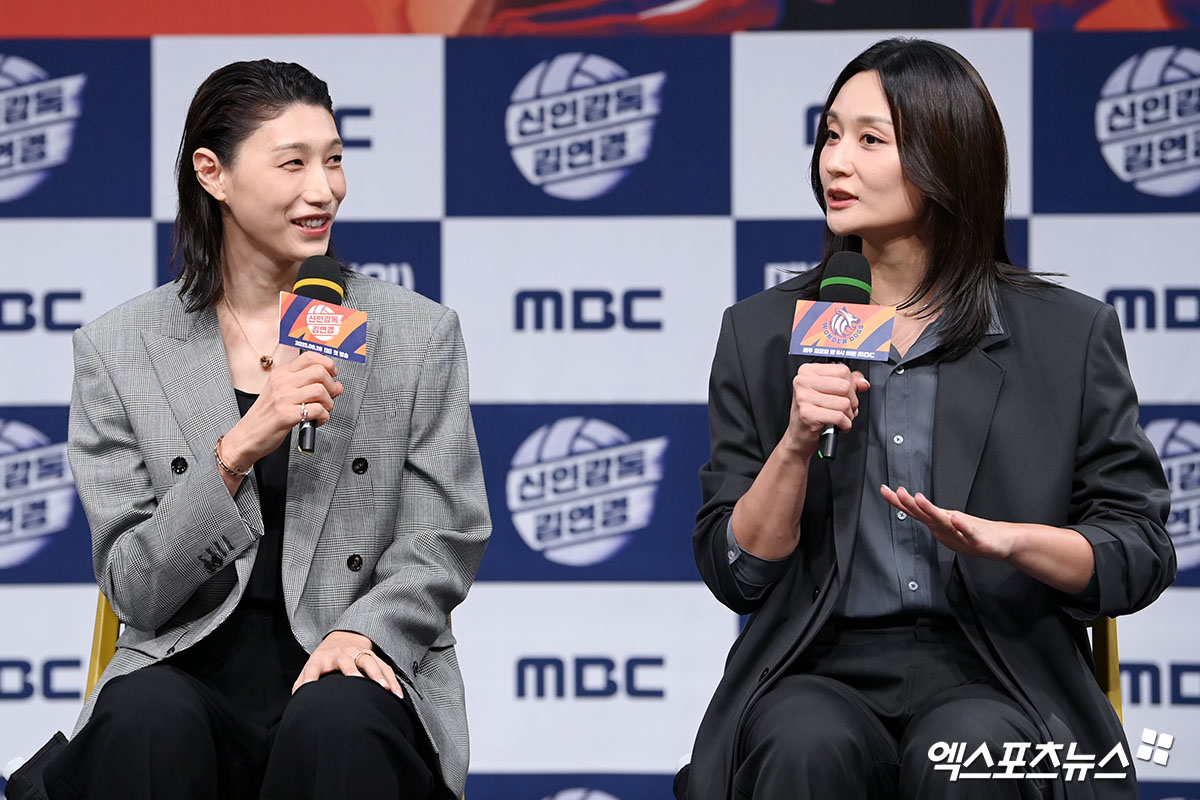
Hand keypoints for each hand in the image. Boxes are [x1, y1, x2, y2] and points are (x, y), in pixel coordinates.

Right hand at [222, 350, 343, 466]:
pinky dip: (324, 417)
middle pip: (319, 371)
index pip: (310, 357)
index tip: (332, 375)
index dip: (328, 364)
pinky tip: (317, 420)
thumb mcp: (283, 394)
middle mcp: (281, 383)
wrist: (247, 436)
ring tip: (322, 410)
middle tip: (329, 396)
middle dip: (331, 385)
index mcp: (281, 374)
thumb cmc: (266, 416)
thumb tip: (337, 385)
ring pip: (320, 390)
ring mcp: (283, 398)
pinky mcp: (286, 415)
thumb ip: (309, 387)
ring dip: (328, 403)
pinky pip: (317, 410)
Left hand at [292, 630, 404, 697]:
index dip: (310, 677)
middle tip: (357, 682)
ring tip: (385, 689)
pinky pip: (385, 667)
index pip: (313, 668)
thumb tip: (297, 701)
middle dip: (352, 671)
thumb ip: (302, 684)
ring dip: (378, 675)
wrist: (340, 639)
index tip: (309, 688)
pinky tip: (397, 695)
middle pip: (346, 661)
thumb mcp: (310, 669)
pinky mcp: (372, 656)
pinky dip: (392, 680)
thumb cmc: (323, 662)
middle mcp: (341, 654)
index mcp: (321, 659)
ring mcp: (358, 653)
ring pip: (370, 663)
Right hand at [782, 363, 869, 458]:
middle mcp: (803, 382)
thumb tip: (862, 382)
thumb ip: (848, 382)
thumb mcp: (829, 391)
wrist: (799, 434)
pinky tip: (839, 425)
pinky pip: (839, 417)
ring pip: (844, 403)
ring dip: (849, 414)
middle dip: (852, 401)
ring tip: (841, 417)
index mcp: (808, 371)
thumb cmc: (813, 411)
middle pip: (845, 386)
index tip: (846, 394)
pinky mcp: (807, 414)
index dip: (851, 384)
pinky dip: (845, 424)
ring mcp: (804, 398)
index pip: (842, 370)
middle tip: (845, 408)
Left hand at [880, 485, 1017, 560]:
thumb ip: (929, 520)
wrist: (1004, 541)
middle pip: (925, 512)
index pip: (914, 510)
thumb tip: (911, 510)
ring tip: (919, 499)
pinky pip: (968, 532)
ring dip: (931, 509)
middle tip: (897, 491)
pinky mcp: (978, 538)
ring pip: (944, 520)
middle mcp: (949, 522)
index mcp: (940, 521)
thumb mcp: (946, 528)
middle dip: (910, 503)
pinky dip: (961, 525)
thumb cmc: (974, 534)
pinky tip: (955, 518)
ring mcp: (963, 529)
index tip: (884, 489)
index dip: (899, 502)